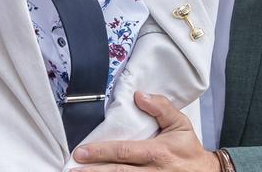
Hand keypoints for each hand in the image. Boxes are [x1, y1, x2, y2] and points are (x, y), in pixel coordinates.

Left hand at [72, 92, 218, 170]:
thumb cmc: (188, 150)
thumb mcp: (180, 124)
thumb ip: (161, 107)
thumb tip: (139, 95)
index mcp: (158, 152)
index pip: (124, 152)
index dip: (101, 152)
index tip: (81, 152)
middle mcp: (153, 171)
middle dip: (93, 171)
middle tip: (72, 168)